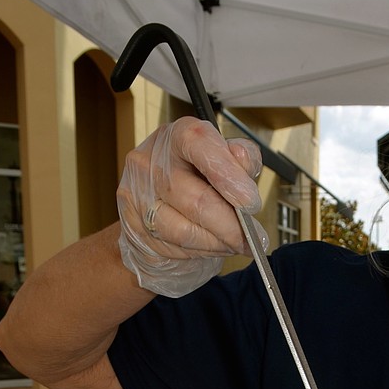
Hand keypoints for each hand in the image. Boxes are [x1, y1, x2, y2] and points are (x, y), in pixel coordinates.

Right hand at [116, 117, 265, 296]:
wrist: (158, 213)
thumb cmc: (198, 184)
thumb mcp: (225, 164)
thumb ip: (240, 160)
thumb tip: (243, 162)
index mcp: (176, 137)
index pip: (198, 143)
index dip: (228, 174)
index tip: (250, 202)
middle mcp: (150, 161)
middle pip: (197, 199)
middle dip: (232, 225)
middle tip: (253, 237)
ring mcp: (138, 195)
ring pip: (187, 230)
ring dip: (220, 243)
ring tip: (237, 244)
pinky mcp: (135, 227)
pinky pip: (177, 247)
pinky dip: (204, 251)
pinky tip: (215, 246)